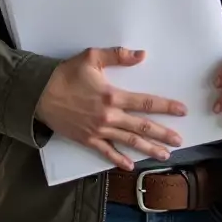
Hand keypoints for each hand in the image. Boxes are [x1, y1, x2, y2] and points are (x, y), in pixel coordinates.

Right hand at [35, 47, 185, 170]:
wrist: (39, 94)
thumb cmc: (66, 74)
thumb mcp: (92, 57)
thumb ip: (118, 56)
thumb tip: (142, 55)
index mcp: (112, 96)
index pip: (145, 103)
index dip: (165, 107)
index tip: (182, 111)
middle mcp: (108, 116)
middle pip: (141, 127)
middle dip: (162, 134)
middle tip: (180, 140)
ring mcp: (98, 131)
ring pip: (128, 142)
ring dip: (148, 149)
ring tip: (165, 155)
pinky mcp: (87, 140)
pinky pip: (106, 152)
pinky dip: (119, 160)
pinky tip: (131, 166)